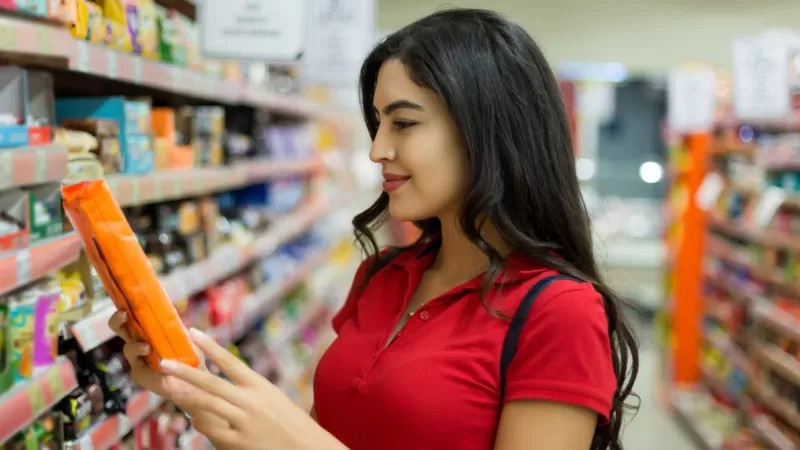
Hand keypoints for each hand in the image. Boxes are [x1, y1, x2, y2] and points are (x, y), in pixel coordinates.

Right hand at [107, 311, 232, 440]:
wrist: (196, 382)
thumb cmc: (192, 358)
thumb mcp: (187, 337)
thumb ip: (177, 326)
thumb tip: (171, 309)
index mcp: (150, 332)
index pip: (133, 317)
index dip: (127, 307)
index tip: (128, 300)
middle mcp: (140, 342)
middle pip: (120, 328)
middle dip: (117, 320)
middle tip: (124, 314)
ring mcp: (137, 358)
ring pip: (128, 346)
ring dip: (135, 343)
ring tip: (147, 346)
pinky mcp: (139, 372)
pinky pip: (135, 361)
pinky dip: (140, 354)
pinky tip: (148, 351)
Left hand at [159, 327, 346, 449]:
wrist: (306, 448)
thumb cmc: (289, 422)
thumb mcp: (272, 398)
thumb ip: (246, 391)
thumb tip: (217, 387)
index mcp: (260, 386)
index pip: (231, 362)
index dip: (211, 347)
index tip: (194, 333)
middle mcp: (250, 402)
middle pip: (212, 384)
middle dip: (185, 372)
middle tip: (165, 363)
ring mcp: (243, 423)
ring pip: (207, 407)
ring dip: (185, 397)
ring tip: (168, 388)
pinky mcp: (238, 443)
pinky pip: (211, 432)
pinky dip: (201, 424)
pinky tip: (195, 419)